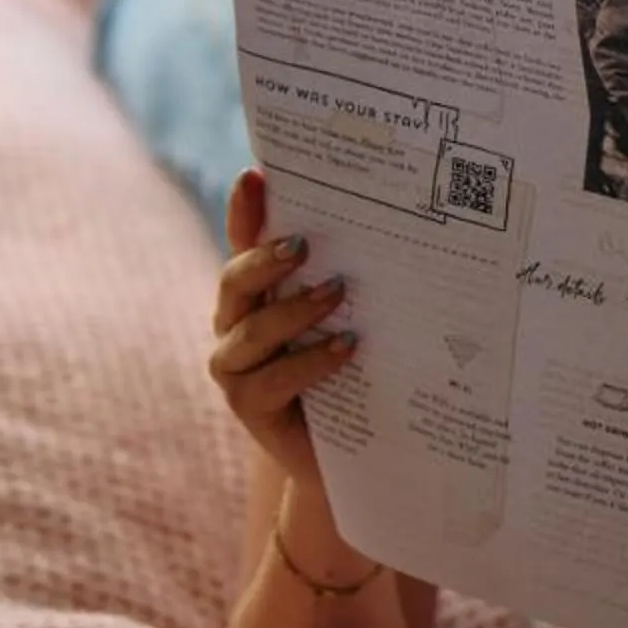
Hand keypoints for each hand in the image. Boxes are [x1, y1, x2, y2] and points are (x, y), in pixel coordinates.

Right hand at [209, 169, 358, 493]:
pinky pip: (272, 379)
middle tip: (304, 243)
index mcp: (257, 293)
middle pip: (235, 281)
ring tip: (337, 292)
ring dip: (294, 309)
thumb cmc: (356, 371)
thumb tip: (392, 220)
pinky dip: (309, 360)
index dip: (244, 211)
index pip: (244, 242)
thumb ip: (349, 278)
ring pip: (251, 330)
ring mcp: (237, 368)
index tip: (256, 175)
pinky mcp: (250, 407)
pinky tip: (346, 348)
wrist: (355, 451)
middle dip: (265, 259)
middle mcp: (236, 324)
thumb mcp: (354, 317)